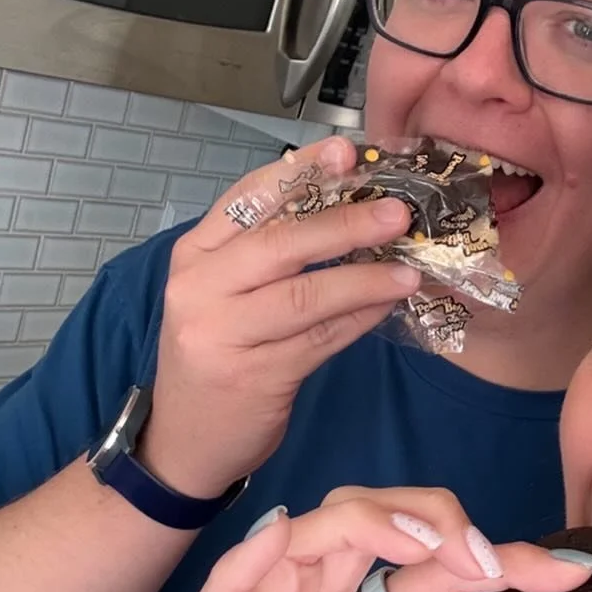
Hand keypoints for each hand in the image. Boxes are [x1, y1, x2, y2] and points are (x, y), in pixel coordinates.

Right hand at [117, 491, 590, 591]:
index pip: (428, 572)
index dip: (495, 560)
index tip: (569, 574)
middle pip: (361, 526)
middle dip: (429, 519)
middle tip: (490, 558)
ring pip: (297, 545)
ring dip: (361, 523)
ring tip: (425, 542)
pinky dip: (243, 567)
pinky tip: (284, 538)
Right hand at [139, 137, 420, 497]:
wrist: (184, 441)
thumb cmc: (214, 355)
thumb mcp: (221, 295)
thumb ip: (267, 254)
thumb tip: (347, 208)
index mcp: (194, 256)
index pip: (247, 200)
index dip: (298, 171)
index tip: (344, 150)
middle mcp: (200, 290)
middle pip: (280, 245)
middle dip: (344, 224)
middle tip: (396, 213)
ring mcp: (224, 335)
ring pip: (306, 296)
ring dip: (364, 278)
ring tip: (408, 269)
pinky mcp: (256, 377)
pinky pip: (321, 339)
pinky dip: (359, 319)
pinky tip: (387, 304)